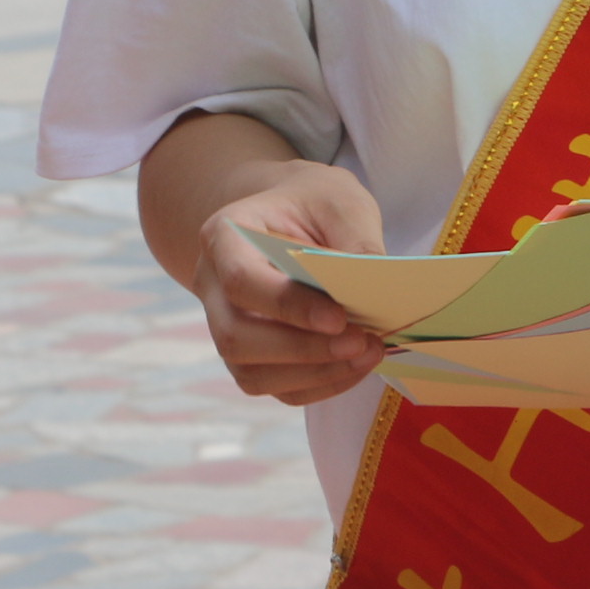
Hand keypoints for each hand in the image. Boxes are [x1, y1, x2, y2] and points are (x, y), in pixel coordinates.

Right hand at [189, 160, 389, 405]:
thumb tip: (376, 291)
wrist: (293, 211)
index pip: (242, 280)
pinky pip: (274, 386)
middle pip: (235, 337)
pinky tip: (355, 367)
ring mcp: (226, 324)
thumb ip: (357, 241)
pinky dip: (318, 385)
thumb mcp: (341, 201)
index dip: (288, 306)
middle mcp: (213, 284)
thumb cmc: (314, 202)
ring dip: (313, 374)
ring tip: (366, 355)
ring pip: (249, 372)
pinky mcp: (250, 354)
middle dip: (302, 350)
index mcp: (224, 234)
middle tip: (362, 342)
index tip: (340, 317)